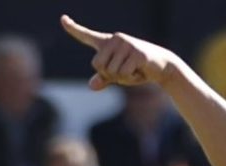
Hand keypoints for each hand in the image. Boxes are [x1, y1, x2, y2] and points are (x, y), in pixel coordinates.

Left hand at [62, 15, 179, 90]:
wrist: (163, 66)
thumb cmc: (138, 69)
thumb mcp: (118, 75)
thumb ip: (103, 79)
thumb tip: (92, 86)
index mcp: (107, 42)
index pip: (86, 35)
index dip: (73, 28)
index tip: (63, 19)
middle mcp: (115, 39)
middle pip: (97, 65)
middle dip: (109, 74)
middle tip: (125, 71)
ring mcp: (126, 44)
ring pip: (111, 71)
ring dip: (122, 78)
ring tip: (134, 70)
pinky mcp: (137, 52)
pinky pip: (124, 73)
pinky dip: (131, 78)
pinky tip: (140, 72)